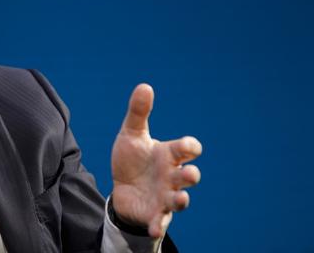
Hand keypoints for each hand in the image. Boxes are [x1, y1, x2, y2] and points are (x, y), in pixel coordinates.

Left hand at [111, 84, 201, 237]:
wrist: (122, 187)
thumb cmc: (133, 158)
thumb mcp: (132, 133)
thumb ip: (139, 113)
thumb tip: (145, 85)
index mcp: (169, 154)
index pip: (187, 149)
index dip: (189, 147)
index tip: (187, 146)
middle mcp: (172, 176)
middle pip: (188, 175)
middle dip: (191, 175)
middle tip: (189, 173)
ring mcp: (165, 196)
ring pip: (179, 199)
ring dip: (182, 199)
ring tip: (181, 198)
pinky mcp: (155, 213)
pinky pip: (160, 221)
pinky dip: (158, 225)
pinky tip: (154, 228)